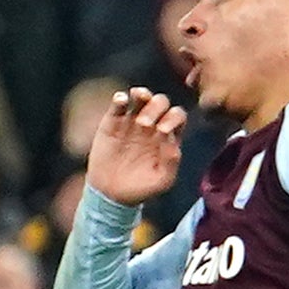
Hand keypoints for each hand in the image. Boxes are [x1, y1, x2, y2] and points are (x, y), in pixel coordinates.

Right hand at [84, 89, 186, 207]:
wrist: (111, 194)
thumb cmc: (141, 188)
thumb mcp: (162, 180)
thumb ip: (172, 162)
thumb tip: (173, 143)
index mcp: (168, 136)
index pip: (177, 115)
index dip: (173, 118)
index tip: (162, 131)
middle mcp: (152, 125)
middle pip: (161, 102)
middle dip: (156, 108)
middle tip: (144, 124)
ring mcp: (131, 122)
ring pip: (141, 97)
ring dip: (142, 94)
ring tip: (138, 98)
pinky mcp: (112, 123)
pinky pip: (118, 104)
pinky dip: (120, 98)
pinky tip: (121, 100)